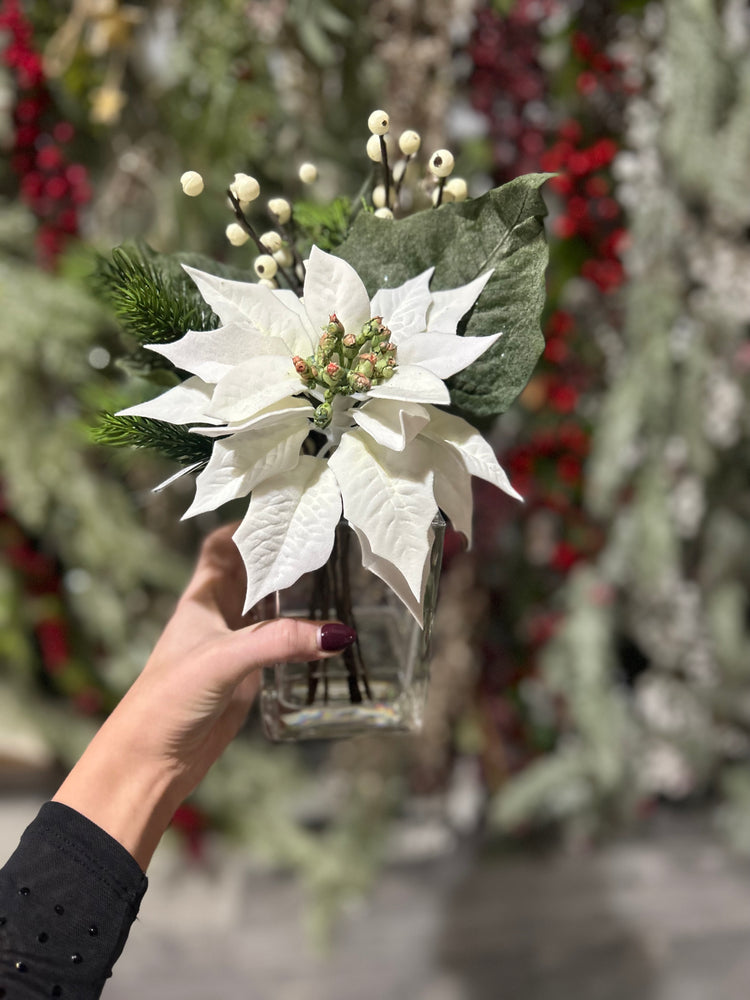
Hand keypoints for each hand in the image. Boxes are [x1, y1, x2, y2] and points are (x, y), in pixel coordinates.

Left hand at [53, 524, 354, 868]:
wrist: (152, 760)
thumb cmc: (167, 700)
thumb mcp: (224, 661)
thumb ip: (279, 642)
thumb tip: (336, 634)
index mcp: (203, 596)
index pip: (224, 544)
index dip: (249, 524)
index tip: (288, 509)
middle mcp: (219, 614)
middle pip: (253, 569)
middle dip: (283, 553)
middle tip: (326, 537)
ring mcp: (235, 643)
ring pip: (269, 604)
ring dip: (295, 590)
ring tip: (336, 572)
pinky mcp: (248, 672)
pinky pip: (280, 641)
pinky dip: (302, 632)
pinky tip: (327, 630)